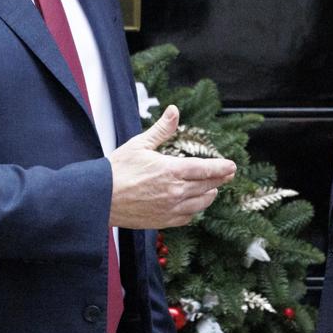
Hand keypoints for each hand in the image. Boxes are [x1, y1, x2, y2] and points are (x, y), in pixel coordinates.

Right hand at [109, 105, 235, 229]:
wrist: (99, 198)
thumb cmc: (117, 170)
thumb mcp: (140, 144)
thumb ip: (162, 129)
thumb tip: (174, 111)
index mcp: (171, 171)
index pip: (206, 169)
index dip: (222, 168)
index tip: (232, 166)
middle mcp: (175, 192)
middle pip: (208, 186)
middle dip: (220, 179)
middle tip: (227, 174)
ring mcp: (170, 209)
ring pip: (201, 203)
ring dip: (209, 194)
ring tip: (212, 188)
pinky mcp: (163, 221)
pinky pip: (187, 217)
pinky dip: (194, 210)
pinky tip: (193, 204)